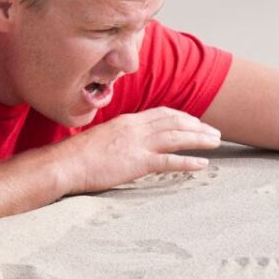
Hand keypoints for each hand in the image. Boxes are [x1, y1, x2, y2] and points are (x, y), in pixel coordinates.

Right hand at [50, 107, 221, 194]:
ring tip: (215, 142)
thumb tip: (128, 141)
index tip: (195, 121)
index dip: (182, 116)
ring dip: (199, 139)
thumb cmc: (76, 156)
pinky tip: (202, 164)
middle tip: (214, 132)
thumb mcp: (102, 137)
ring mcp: (138, 145)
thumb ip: (119, 136)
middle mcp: (136, 128)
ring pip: (177, 137)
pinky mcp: (138, 163)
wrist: (63, 164)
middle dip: (197, 126)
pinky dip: (189, 161)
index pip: (162, 113)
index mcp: (128, 121)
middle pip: (175, 122)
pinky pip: (170, 161)